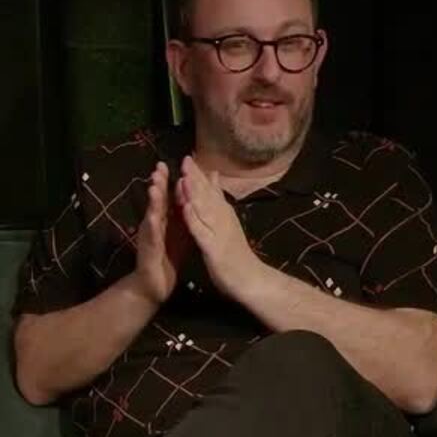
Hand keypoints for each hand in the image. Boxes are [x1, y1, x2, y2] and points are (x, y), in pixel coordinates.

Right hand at [131, 161, 191, 305]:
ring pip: (152, 215)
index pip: (170, 194)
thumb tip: (195, 193)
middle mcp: (155, 223)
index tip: (177, 162)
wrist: (155, 283)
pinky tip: (153, 217)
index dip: (173, 178)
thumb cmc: (168, 255)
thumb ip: (186, 212)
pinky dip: (153, 226)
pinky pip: (152, 237)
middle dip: (159, 183)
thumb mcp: (181, 230)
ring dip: (153, 201)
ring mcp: (150, 236)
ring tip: (154, 186)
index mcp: (166, 218)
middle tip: (159, 167)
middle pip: (159, 200)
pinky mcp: (149, 250)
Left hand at [176, 156, 265, 298]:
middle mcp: (223, 219)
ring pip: (205, 209)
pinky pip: (202, 231)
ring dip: (194, 192)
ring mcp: (219, 232)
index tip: (189, 156)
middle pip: (207, 195)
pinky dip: (194, 218)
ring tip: (184, 175)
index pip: (210, 191)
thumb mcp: (227, 223)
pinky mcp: (214, 247)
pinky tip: (185, 207)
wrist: (251, 279)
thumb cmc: (237, 253)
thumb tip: (214, 176)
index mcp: (224, 214)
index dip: (199, 174)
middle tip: (186, 159)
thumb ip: (219, 200)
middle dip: (196, 177)